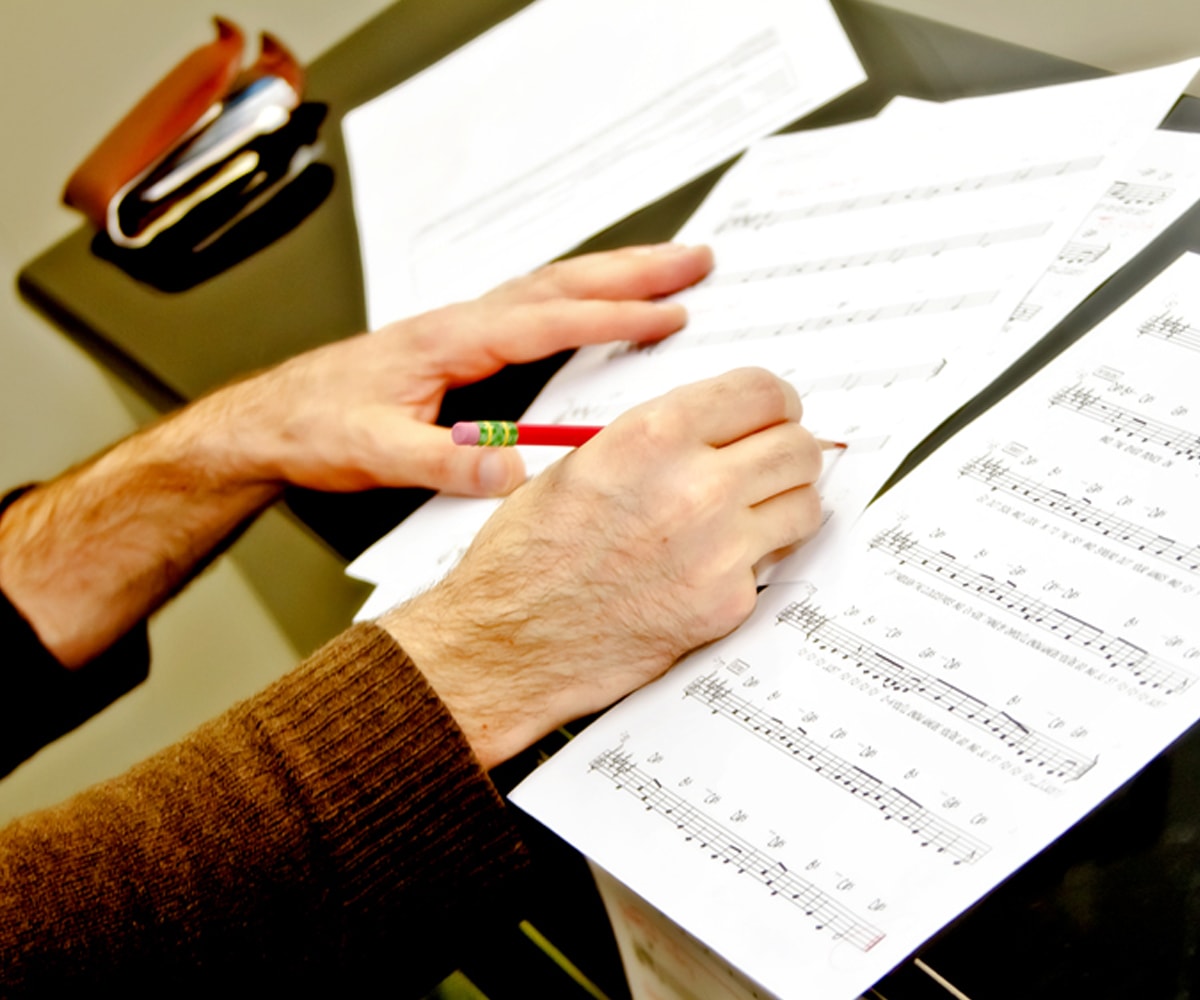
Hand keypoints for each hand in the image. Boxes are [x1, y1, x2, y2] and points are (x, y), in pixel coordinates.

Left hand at [211, 243, 713, 496]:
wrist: (273, 418)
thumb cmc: (317, 426)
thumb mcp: (378, 454)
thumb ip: (447, 462)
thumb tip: (517, 470)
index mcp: (450, 340)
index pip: (546, 320)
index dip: (612, 315)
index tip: (670, 313)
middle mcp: (462, 322)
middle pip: (561, 282)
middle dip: (634, 268)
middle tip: (696, 259)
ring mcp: (463, 328)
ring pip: (552, 287)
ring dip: (614, 274)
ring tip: (670, 268)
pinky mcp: (462, 343)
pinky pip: (536, 307)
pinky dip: (581, 296)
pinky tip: (600, 305)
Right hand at [381, 367, 822, 767]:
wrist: (507, 641)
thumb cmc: (529, 552)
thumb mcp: (583, 462)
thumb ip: (660, 437)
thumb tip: (723, 426)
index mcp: (654, 436)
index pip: (763, 391)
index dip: (775, 401)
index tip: (774, 413)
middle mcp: (694, 488)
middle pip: (799, 447)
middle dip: (788, 451)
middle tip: (768, 463)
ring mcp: (717, 551)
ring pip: (805, 505)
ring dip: (783, 504)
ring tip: (746, 513)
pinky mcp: (726, 604)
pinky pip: (772, 564)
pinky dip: (752, 561)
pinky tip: (709, 564)